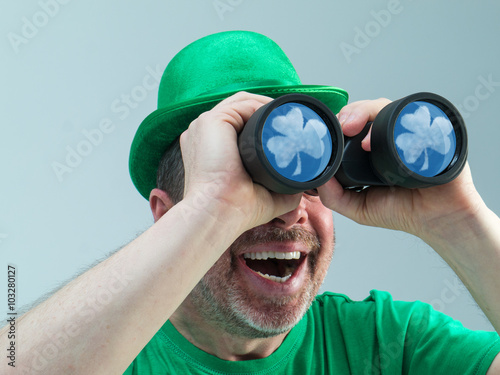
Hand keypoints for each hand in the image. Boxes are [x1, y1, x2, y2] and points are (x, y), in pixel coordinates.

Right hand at [180, 92, 301, 231]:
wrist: (220, 214)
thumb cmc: (236, 210)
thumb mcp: (265, 196)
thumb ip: (283, 188)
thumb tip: (303, 185)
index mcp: (209, 149)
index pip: (236, 125)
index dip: (262, 124)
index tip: (284, 130)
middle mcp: (203, 134)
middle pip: (240, 111)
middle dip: (267, 111)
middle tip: (291, 121)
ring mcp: (204, 125)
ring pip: (243, 104)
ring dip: (268, 106)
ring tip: (289, 116)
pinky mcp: (210, 121)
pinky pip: (242, 104)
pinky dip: (263, 105)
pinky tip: (280, 115)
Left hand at [317, 98, 482, 240]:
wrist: (440, 219)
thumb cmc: (402, 211)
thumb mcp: (358, 207)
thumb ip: (334, 196)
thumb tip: (317, 179)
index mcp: (373, 149)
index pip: (354, 124)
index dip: (340, 123)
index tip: (329, 133)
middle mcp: (391, 136)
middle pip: (368, 110)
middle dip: (351, 113)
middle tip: (342, 126)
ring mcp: (410, 132)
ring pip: (388, 108)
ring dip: (367, 112)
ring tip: (355, 129)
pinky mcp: (432, 132)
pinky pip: (414, 117)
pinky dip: (397, 119)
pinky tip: (381, 136)